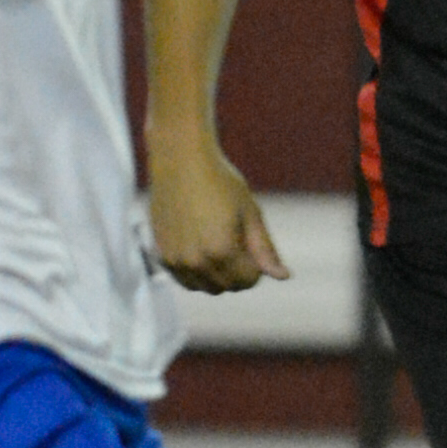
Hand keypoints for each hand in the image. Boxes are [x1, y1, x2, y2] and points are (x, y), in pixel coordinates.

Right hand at [148, 130, 288, 294]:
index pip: (249, 281)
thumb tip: (284, 277)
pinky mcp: (162, 255)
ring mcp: (175, 260)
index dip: (257, 266)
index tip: (252, 242)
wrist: (180, 159)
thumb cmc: (221, 182)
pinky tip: (201, 248)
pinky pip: (185, 280)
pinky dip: (196, 273)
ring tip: (219, 242)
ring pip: (206, 287)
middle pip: (228, 286)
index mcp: (222, 251)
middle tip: (237, 239)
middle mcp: (196, 261)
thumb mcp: (250, 213)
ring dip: (217, 275)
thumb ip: (265, 250)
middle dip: (238, 272)